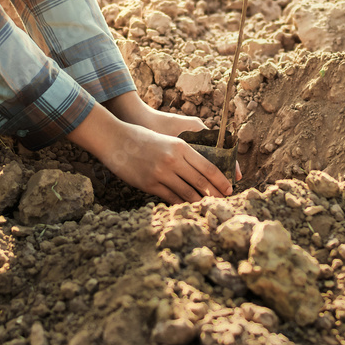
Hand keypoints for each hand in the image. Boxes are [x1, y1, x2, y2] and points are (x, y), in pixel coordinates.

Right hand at [69, 103, 234, 203]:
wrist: (114, 139)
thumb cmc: (141, 137)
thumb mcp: (167, 139)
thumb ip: (183, 152)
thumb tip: (200, 170)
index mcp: (180, 146)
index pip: (208, 166)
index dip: (221, 180)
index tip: (230, 188)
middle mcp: (173, 160)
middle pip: (201, 182)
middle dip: (215, 194)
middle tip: (224, 203)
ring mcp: (161, 173)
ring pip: (187, 193)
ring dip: (200, 202)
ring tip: (209, 208)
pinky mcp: (149, 184)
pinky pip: (171, 197)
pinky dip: (181, 203)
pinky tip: (188, 207)